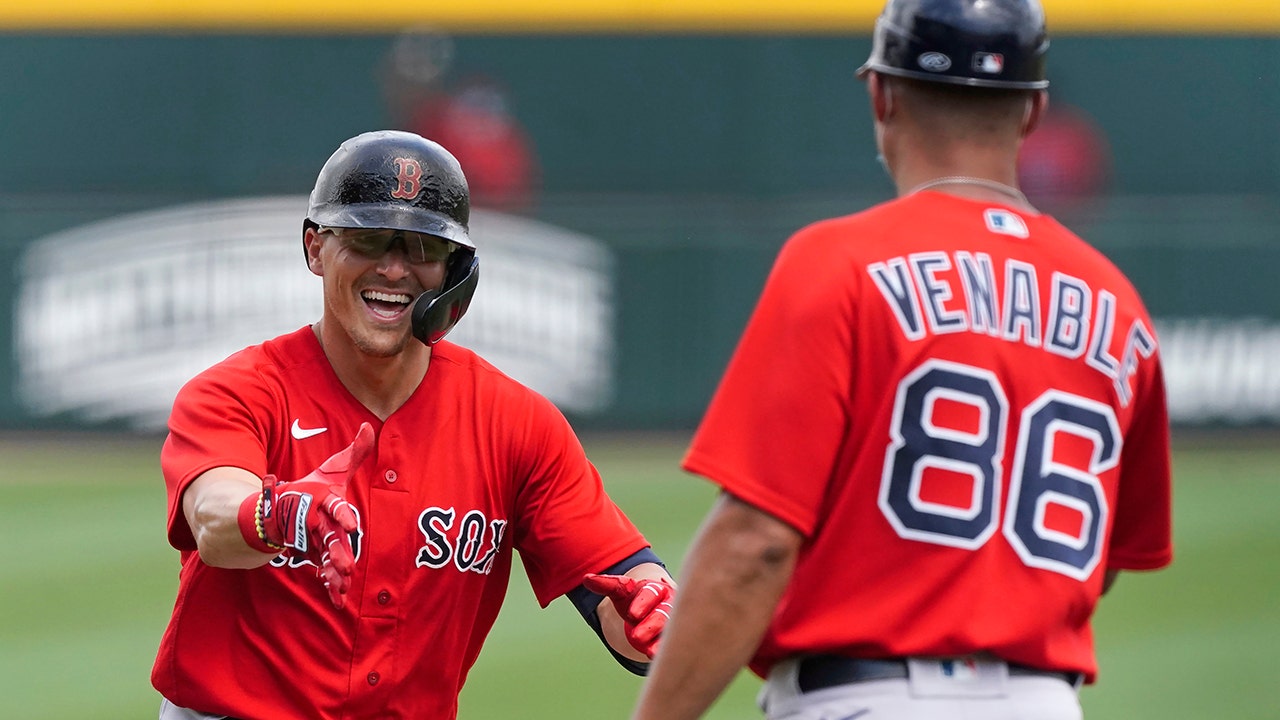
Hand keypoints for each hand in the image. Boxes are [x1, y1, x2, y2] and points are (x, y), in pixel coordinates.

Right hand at [247, 422, 373, 607]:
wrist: (272, 509)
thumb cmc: (310, 487)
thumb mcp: (330, 470)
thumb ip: (353, 453)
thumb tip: (369, 427)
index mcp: (321, 499)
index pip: (334, 506)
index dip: (342, 514)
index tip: (351, 524)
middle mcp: (314, 521)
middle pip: (328, 537)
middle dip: (337, 552)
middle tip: (348, 566)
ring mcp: (311, 539)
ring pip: (323, 556)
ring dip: (333, 572)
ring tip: (344, 585)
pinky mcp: (310, 553)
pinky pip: (321, 570)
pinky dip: (329, 584)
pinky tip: (339, 599)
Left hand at [583, 572, 674, 657]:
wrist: (651, 609)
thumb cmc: (635, 599)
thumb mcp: (622, 592)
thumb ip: (606, 585)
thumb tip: (586, 579)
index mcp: (654, 589)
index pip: (651, 594)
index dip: (642, 603)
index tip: (632, 614)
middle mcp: (667, 604)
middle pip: (662, 614)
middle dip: (650, 626)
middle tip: (635, 637)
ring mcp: (671, 622)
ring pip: (668, 630)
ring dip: (660, 641)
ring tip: (650, 652)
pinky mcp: (671, 636)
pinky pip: (669, 643)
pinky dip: (663, 650)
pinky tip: (655, 658)